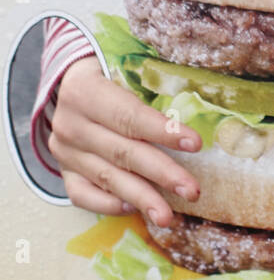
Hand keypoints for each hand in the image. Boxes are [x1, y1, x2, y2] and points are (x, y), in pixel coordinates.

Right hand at [49, 56, 201, 224]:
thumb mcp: (128, 63)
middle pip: (123, 152)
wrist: (71, 85)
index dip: (163, 130)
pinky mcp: (65, 171)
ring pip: (107, 178)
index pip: (128, 115)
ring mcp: (65, 151)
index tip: (196, 144)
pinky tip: (135, 208)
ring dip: (142, 198)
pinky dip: (109, 204)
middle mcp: (70, 124)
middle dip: (162, 173)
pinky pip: (84, 195)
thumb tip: (201, 92)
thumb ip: (155, 78)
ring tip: (169, 216)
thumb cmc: (112, 71)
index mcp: (84, 90)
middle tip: (192, 190)